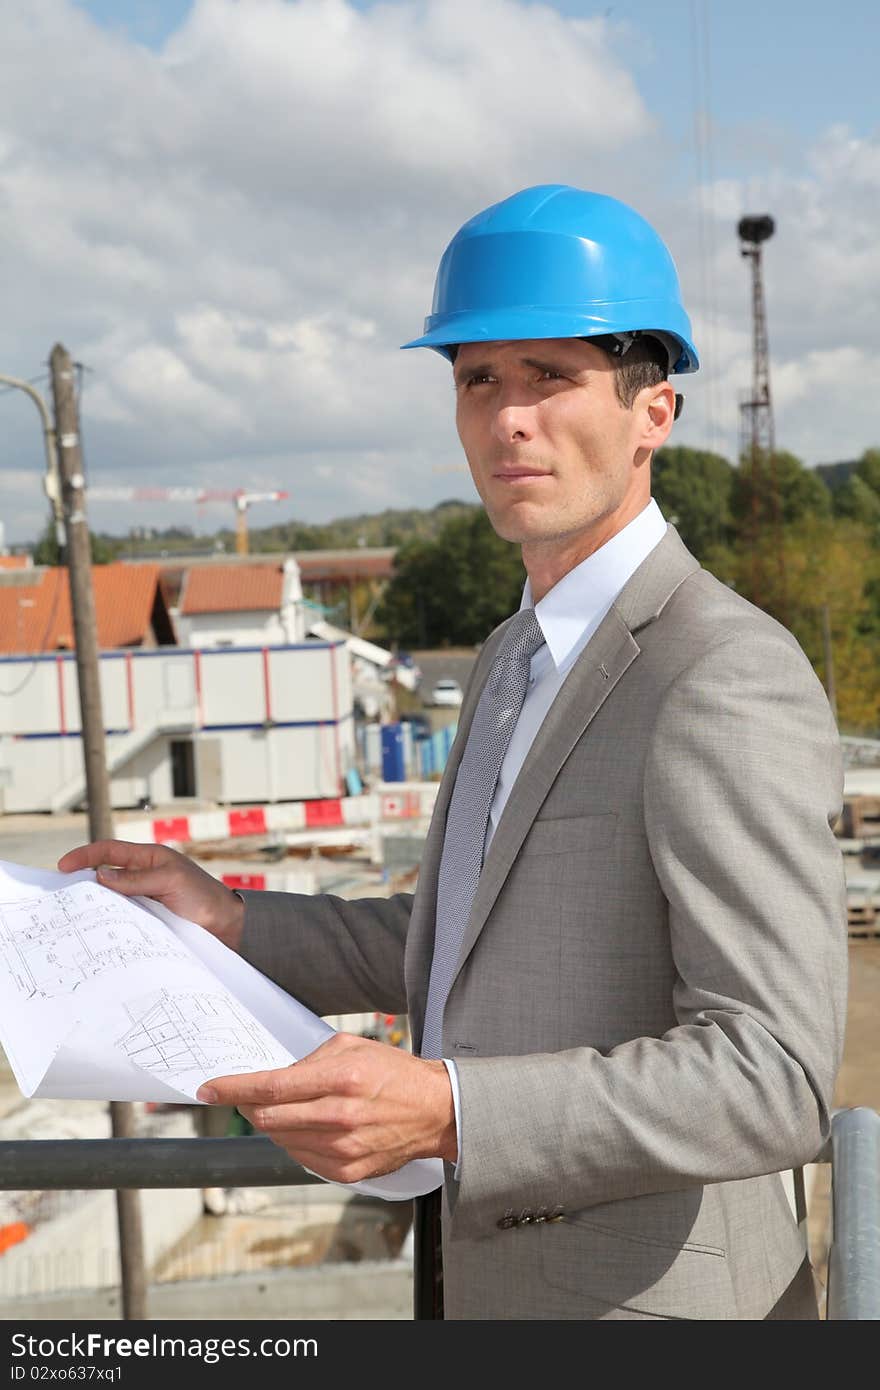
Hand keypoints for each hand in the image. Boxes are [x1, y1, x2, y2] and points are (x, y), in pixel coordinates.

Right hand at [56, 839, 245, 951]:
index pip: (109, 851)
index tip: (63, 867)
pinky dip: (107, 923)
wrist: (226, 927)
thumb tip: (100, 876)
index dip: (85, 856)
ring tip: (74, 916)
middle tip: (61, 897)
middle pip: (104, 875)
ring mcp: (143, 899)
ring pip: (110, 899)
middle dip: (83, 882)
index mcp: (149, 859)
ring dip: (94, 905)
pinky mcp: (146, 920)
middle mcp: (142, 877)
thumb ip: (137, 879)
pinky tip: (97, 932)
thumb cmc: (204, 897)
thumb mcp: (171, 881)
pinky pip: (120, 918)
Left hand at [197, 1032, 457, 1182]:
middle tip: (243, 1097)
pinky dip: (294, 1142)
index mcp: (341, 1078)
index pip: (271, 1087)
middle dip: (247, 1107)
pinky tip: (309, 1127)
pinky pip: (301, 1158)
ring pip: (281, 1140)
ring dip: (272, 1125)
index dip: (233, 1089)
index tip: (208, 1089)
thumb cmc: (393, 1072)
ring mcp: (343, 1149)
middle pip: (268, 1119)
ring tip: (290, 1109)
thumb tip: (273, 1078)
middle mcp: (339, 1116)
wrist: (435, 1111)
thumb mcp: (352, 1047)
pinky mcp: (348, 1171)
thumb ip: (309, 1060)